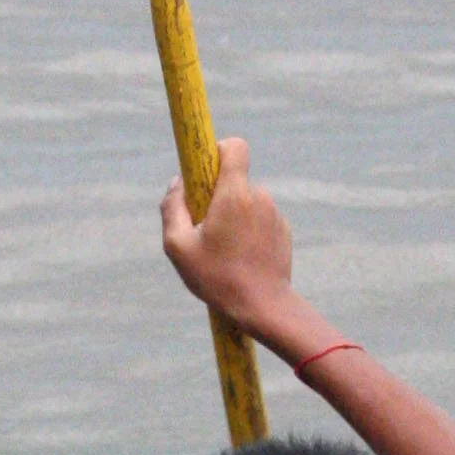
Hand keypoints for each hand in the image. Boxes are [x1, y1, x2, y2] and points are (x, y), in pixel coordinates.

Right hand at [159, 137, 294, 340]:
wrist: (264, 307)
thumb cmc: (218, 279)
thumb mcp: (179, 247)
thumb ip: (171, 208)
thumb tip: (176, 183)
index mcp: (234, 194)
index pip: (234, 147)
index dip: (218, 150)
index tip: (205, 169)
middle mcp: (259, 197)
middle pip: (234, 182)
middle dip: (218, 198)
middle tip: (206, 231)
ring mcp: (274, 214)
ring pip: (247, 204)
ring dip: (234, 218)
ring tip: (225, 252)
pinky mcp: (283, 231)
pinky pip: (260, 221)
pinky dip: (249, 232)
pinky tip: (242, 260)